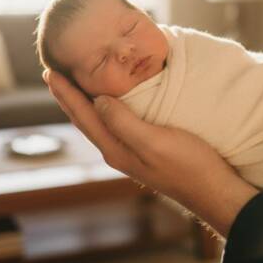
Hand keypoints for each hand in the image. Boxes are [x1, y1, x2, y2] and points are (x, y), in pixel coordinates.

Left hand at [44, 69, 257, 236]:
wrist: (213, 191)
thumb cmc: (189, 165)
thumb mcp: (155, 141)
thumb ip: (124, 122)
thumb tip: (97, 101)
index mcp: (115, 149)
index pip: (83, 116)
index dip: (65, 93)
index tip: (49, 71)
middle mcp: (117, 151)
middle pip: (85, 119)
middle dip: (68, 96)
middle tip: (52, 72)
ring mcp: (130, 152)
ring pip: (97, 123)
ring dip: (82, 102)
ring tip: (72, 84)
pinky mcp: (143, 150)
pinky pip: (113, 124)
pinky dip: (102, 109)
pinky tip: (108, 103)